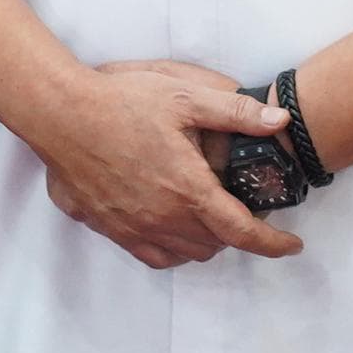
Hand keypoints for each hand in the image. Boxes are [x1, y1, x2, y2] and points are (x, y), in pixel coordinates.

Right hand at [25, 60, 303, 269]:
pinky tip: (173, 227)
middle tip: (244, 207)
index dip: (273, 244)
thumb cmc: (120, 102)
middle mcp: (163, 218)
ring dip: (207, 242)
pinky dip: (174, 249)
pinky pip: (153, 256)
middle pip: (216, 244)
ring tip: (211, 216)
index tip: (292, 245)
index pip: (242, 232)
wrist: (60, 115)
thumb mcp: (183, 96)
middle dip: (238, 233)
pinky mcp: (110, 228)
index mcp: (188, 189)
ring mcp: (134, 227)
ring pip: (186, 253)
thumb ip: (234, 113)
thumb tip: (281, 122)